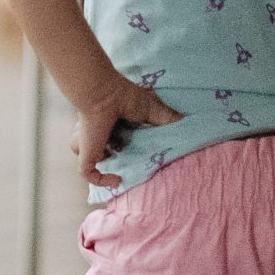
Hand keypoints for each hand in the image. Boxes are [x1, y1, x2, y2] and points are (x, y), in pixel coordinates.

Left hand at [71, 74, 180, 189]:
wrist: (103, 94)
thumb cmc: (124, 96)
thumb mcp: (152, 109)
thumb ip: (167, 118)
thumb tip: (188, 121)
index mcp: (113, 123)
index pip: (119, 140)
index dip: (130, 147)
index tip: (146, 154)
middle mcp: (101, 134)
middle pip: (107, 151)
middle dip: (120, 157)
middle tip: (138, 163)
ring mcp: (91, 145)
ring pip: (93, 159)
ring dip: (106, 162)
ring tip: (125, 165)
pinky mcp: (86, 154)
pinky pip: (89, 173)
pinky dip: (102, 180)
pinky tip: (117, 179)